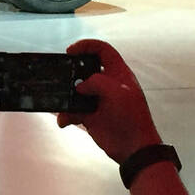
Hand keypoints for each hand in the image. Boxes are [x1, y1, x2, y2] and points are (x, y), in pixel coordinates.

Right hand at [56, 39, 161, 163]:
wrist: (134, 149)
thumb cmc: (132, 118)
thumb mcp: (118, 92)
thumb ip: (97, 82)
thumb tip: (79, 87)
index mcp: (118, 74)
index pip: (103, 50)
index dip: (86, 46)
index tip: (70, 51)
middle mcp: (107, 84)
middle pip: (84, 69)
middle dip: (71, 71)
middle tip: (61, 74)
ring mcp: (98, 100)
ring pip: (75, 90)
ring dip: (65, 97)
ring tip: (60, 103)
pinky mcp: (90, 115)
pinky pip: (72, 110)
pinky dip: (66, 115)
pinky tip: (64, 121)